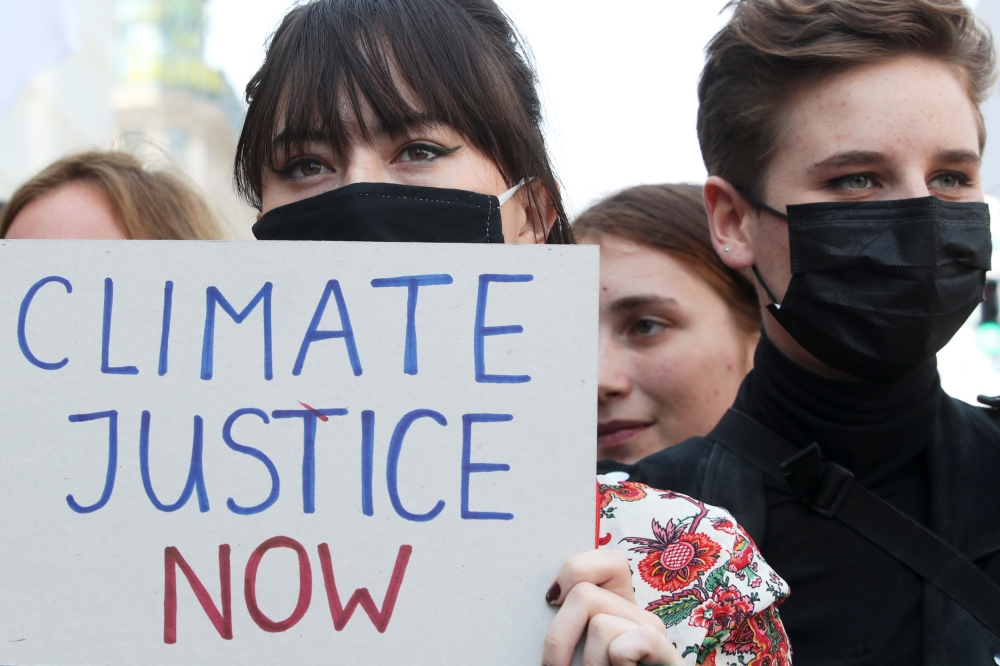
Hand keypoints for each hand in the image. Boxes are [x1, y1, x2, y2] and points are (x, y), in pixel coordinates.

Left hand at [542, 550, 682, 665]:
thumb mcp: (579, 655)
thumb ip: (571, 627)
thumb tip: (549, 597)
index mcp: (618, 607)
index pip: (608, 559)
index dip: (574, 569)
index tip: (551, 601)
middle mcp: (640, 615)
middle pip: (585, 593)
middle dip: (557, 638)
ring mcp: (655, 636)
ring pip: (599, 623)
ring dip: (585, 665)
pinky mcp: (669, 659)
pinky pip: (628, 644)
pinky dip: (615, 664)